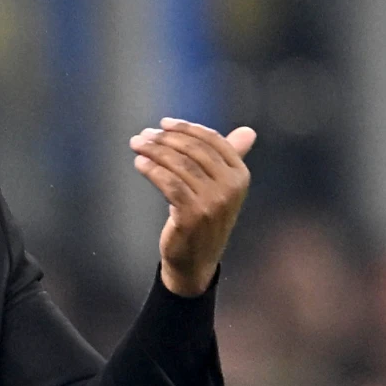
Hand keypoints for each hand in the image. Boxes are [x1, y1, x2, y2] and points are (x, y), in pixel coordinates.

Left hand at [129, 119, 255, 296]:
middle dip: (164, 139)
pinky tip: (139, 164)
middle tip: (143, 136)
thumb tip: (248, 131)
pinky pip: (169, 183)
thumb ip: (230, 157)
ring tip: (137, 145)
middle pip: (193, 150)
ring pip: (178, 165)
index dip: (186, 128)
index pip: (212, 141)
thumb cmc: (206, 218)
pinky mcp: (192, 215)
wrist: (197, 261)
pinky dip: (151, 170)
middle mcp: (230, 187)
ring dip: (153, 151)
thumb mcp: (221, 187)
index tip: (164, 123)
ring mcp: (212, 202)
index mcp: (240, 175)